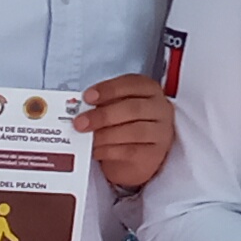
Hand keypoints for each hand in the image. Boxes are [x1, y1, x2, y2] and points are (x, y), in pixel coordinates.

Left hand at [77, 72, 173, 188]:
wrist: (137, 156)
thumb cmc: (125, 124)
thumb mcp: (116, 108)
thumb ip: (103, 105)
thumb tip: (82, 110)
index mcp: (149, 90)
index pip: (132, 84)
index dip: (109, 89)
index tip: (87, 97)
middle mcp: (160, 108)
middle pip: (133, 108)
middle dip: (103, 115)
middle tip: (80, 123)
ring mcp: (161, 132)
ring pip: (134, 131)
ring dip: (105, 135)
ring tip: (88, 139)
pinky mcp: (155, 153)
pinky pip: (132, 151)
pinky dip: (110, 150)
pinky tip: (97, 151)